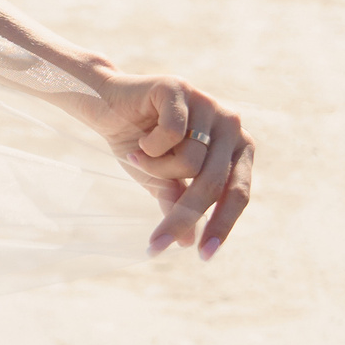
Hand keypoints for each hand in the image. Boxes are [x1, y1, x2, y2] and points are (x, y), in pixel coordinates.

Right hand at [73, 71, 253, 259]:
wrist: (105, 105)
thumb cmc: (139, 142)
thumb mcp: (161, 179)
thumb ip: (179, 203)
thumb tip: (188, 244)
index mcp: (237, 147)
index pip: (239, 192)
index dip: (222, 225)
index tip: (203, 256)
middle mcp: (230, 124)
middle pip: (213, 181)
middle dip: (183, 215)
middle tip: (156, 245)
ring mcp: (208, 103)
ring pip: (190, 160)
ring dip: (156, 169)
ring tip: (139, 158)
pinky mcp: (181, 88)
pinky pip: (171, 134)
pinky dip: (149, 147)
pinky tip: (139, 140)